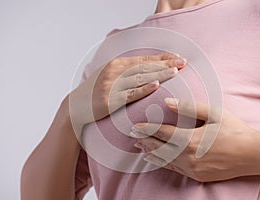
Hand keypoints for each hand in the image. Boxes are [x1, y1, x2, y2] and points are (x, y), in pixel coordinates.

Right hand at [68, 54, 186, 127]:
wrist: (76, 105)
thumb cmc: (96, 90)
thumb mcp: (110, 74)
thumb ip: (127, 70)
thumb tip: (149, 69)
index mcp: (117, 64)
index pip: (144, 59)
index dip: (162, 58)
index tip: (178, 57)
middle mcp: (115, 72)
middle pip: (145, 67)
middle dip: (166, 64)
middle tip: (183, 63)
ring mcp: (112, 86)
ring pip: (140, 78)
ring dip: (159, 75)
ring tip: (176, 71)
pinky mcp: (110, 100)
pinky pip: (130, 95)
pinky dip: (144, 90)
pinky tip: (156, 86)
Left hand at [131, 98, 259, 181]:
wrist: (252, 154)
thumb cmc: (234, 130)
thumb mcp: (213, 113)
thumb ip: (188, 107)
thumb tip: (168, 102)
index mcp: (190, 139)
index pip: (161, 133)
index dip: (146, 129)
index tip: (134, 126)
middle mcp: (187, 156)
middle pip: (159, 147)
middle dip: (145, 141)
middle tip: (133, 137)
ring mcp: (192, 168)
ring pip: (164, 160)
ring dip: (151, 153)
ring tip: (140, 148)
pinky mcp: (197, 176)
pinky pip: (175, 169)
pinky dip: (163, 163)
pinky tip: (157, 160)